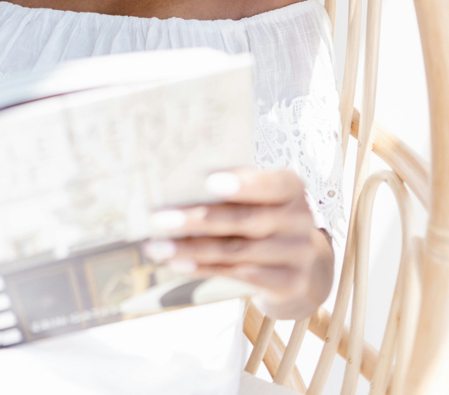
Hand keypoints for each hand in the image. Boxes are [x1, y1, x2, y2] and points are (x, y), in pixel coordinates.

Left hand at [144, 168, 333, 319]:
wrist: (307, 268)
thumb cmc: (268, 218)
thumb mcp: (263, 198)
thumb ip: (235, 188)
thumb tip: (177, 182)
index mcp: (292, 187)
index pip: (273, 183)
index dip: (243, 184)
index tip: (209, 181)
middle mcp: (299, 220)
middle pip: (245, 220)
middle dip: (198, 219)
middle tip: (159, 218)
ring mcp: (298, 254)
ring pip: (236, 250)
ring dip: (191, 248)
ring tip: (158, 245)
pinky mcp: (289, 284)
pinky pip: (238, 274)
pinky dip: (204, 267)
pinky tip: (178, 262)